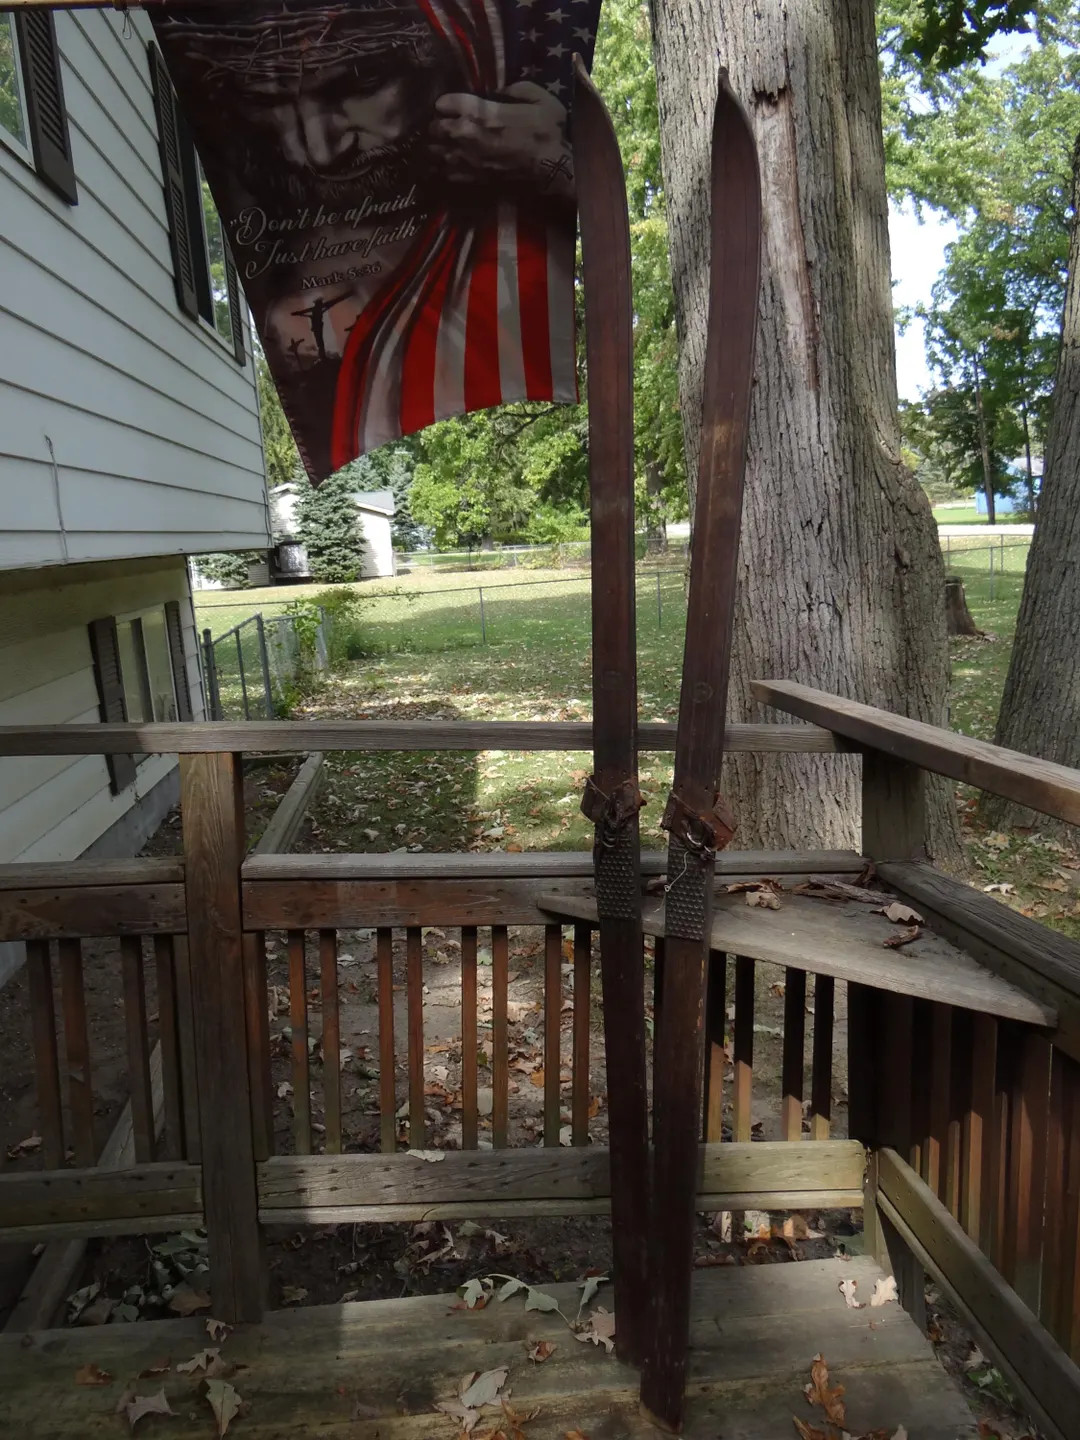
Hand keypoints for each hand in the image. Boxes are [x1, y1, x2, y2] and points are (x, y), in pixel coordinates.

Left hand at [428, 82, 572, 196]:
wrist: (553, 171)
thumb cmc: (547, 132)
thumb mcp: (538, 97)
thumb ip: (514, 89)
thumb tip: (497, 92)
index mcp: (481, 112)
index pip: (444, 103)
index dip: (446, 103)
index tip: (452, 105)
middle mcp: (467, 136)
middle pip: (434, 128)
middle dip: (438, 125)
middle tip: (446, 124)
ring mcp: (467, 161)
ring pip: (434, 153)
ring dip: (437, 147)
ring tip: (445, 144)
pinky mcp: (471, 180)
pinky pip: (445, 173)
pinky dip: (444, 167)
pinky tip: (451, 163)